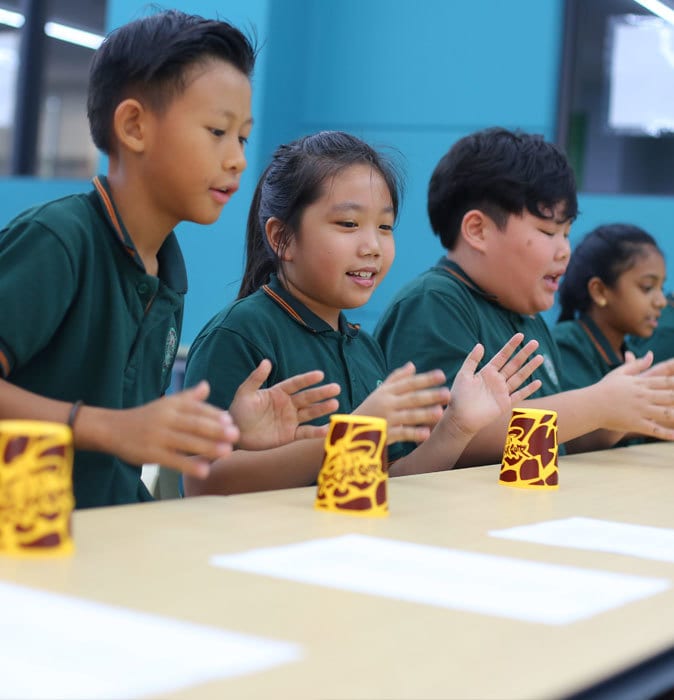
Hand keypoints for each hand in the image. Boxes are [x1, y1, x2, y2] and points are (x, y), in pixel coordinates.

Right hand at [103, 381, 238, 477]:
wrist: (111, 428)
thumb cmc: (144, 417)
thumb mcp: (165, 404)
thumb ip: (188, 397)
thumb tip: (207, 385)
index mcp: (171, 405)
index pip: (196, 408)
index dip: (214, 415)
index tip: (231, 420)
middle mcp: (165, 418)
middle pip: (194, 424)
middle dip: (216, 430)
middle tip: (236, 435)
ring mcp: (158, 437)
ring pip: (186, 442)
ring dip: (208, 447)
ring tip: (227, 452)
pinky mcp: (150, 454)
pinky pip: (173, 460)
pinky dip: (189, 466)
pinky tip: (205, 470)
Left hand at [228, 359, 339, 449]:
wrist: (235, 433)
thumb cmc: (239, 410)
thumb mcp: (245, 392)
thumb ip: (256, 378)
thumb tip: (266, 361)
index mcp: (278, 392)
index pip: (296, 384)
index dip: (308, 379)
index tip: (320, 374)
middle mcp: (287, 404)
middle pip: (307, 397)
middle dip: (322, 393)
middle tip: (336, 388)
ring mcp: (290, 419)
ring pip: (310, 412)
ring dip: (322, 408)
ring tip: (335, 404)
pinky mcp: (289, 434)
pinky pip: (305, 432)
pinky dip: (316, 431)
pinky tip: (327, 428)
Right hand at [354, 362, 450, 443]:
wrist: (350, 431)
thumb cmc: (369, 409)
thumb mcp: (380, 392)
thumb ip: (396, 378)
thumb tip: (412, 365)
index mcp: (387, 392)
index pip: (409, 383)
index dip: (425, 379)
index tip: (441, 375)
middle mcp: (387, 403)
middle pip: (411, 398)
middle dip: (430, 395)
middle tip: (447, 393)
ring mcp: (386, 419)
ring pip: (408, 415)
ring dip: (424, 414)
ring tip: (440, 412)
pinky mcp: (385, 434)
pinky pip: (401, 433)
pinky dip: (413, 434)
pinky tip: (426, 434)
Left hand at [440, 333, 543, 437]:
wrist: (459, 418)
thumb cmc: (459, 396)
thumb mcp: (464, 375)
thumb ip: (472, 360)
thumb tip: (480, 344)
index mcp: (487, 372)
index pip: (502, 356)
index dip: (511, 346)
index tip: (520, 335)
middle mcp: (497, 380)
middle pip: (513, 364)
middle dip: (524, 353)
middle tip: (535, 343)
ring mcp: (502, 392)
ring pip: (519, 377)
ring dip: (530, 368)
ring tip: (540, 357)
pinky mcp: (505, 404)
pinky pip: (519, 395)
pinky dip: (528, 389)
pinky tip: (537, 382)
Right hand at [598, 354, 673, 438]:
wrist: (590, 405)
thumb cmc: (604, 388)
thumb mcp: (620, 373)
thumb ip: (637, 364)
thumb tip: (651, 354)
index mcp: (641, 383)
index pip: (667, 380)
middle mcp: (643, 396)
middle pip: (671, 396)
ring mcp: (640, 410)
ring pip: (666, 413)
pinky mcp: (635, 423)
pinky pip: (654, 430)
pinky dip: (666, 434)